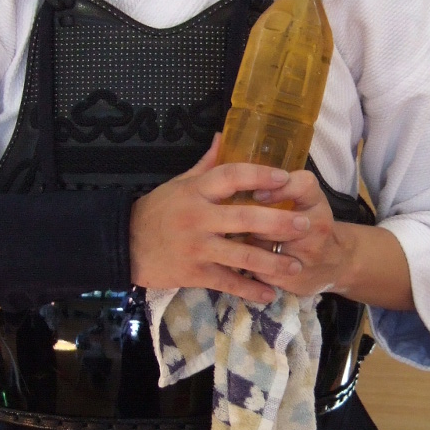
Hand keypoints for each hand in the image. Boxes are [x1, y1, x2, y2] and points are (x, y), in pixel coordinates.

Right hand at [129, 135, 314, 304]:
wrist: (125, 245)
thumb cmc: (157, 211)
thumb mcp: (179, 183)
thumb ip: (206, 164)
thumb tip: (224, 135)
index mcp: (196, 191)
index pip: (231, 176)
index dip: (259, 175)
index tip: (284, 177)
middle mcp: (198, 218)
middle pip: (245, 219)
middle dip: (278, 223)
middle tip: (304, 224)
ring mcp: (197, 247)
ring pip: (241, 256)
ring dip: (271, 262)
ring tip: (295, 265)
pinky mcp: (194, 273)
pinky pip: (228, 283)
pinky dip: (249, 290)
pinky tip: (269, 295)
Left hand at [253, 170, 416, 309]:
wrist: (337, 261)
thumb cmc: (310, 222)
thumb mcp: (306, 198)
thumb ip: (280, 184)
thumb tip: (233, 166)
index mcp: (317, 202)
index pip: (302, 186)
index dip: (278, 189)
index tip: (257, 194)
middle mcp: (318, 227)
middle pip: (274, 221)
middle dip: (252, 223)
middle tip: (238, 223)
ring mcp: (309, 256)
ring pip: (264, 248)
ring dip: (248, 245)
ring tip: (241, 242)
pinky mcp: (297, 280)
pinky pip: (262, 272)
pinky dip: (250, 266)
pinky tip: (248, 262)